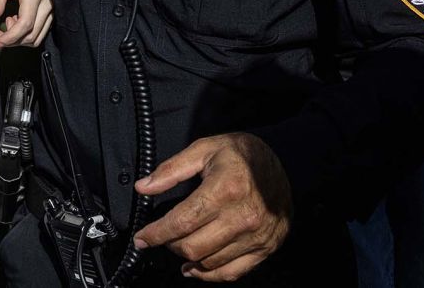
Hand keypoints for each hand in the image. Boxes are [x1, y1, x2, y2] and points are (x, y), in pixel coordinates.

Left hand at [0, 0, 51, 46]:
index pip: (25, 24)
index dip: (10, 37)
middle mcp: (48, 3)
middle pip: (32, 34)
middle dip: (12, 40)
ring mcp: (52, 8)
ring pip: (37, 36)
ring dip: (19, 38)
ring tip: (6, 24)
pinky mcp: (51, 11)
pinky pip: (41, 30)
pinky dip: (26, 33)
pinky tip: (15, 21)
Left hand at [134, 133, 291, 281]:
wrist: (282, 161)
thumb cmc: (240, 153)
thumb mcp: (203, 149)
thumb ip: (171, 170)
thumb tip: (143, 187)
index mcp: (224, 190)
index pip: (181, 222)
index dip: (156, 233)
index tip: (141, 238)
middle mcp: (242, 217)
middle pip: (193, 246)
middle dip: (169, 244)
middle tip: (162, 237)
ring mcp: (256, 236)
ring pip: (209, 261)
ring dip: (187, 259)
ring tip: (177, 249)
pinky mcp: (265, 247)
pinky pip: (232, 272)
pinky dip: (209, 274)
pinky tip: (196, 268)